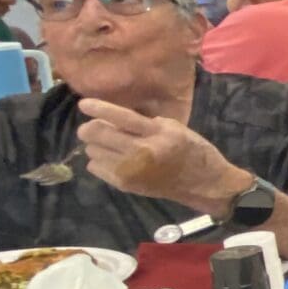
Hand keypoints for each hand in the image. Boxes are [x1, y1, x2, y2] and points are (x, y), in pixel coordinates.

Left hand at [76, 98, 249, 215]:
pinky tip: (112, 159)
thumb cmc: (192, 150)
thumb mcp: (174, 128)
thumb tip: (113, 119)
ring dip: (96, 145)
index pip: (121, 117)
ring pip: (93, 151)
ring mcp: (131, 170)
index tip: (83, 104)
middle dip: (90, 128)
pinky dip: (99, 161)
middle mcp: (141, 152)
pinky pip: (95, 168)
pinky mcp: (126, 185)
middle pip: (98, 134)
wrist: (203, 183)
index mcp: (157, 133)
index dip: (99, 108)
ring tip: (110, 145)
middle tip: (92, 127)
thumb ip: (145, 123)